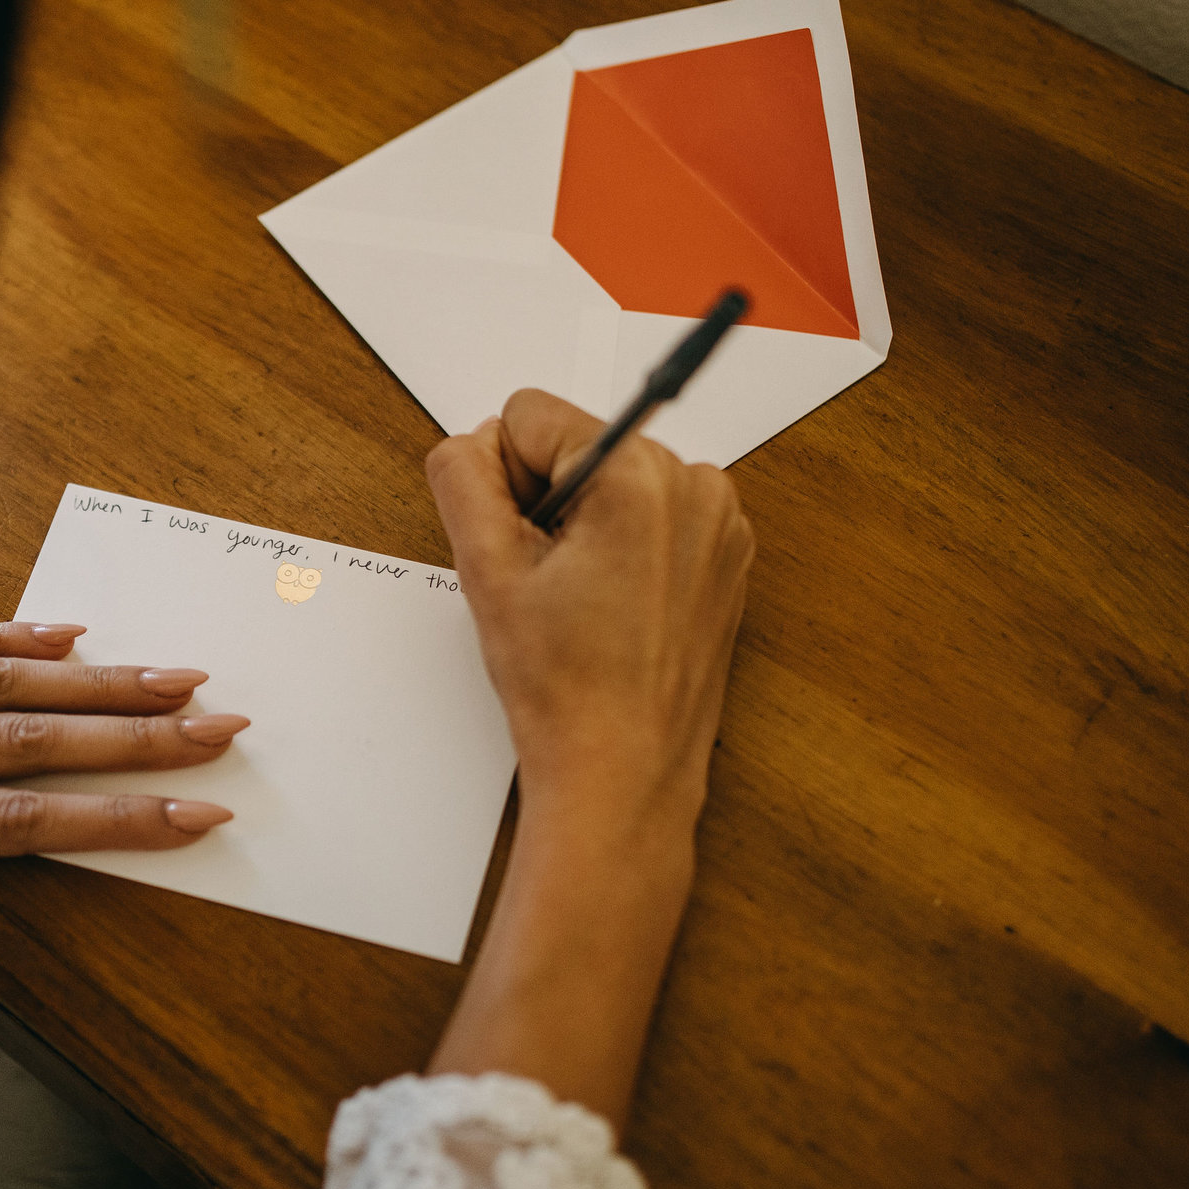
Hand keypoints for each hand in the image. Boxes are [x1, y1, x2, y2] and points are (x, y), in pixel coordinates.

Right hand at [426, 388, 752, 843]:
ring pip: (610, 478)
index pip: (530, 415)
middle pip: (575, 442)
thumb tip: (470, 444)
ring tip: (581, 601)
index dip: (503, 482)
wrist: (624, 772)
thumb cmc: (567, 690)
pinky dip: (621, 546)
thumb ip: (463, 479)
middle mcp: (695, 486)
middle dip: (546, 502)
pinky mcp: (725, 554)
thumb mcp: (487, 572)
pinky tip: (611, 605)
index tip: (521, 550)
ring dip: (582, 525)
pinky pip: (649, 513)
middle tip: (549, 584)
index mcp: (640, 476)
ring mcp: (719, 522)